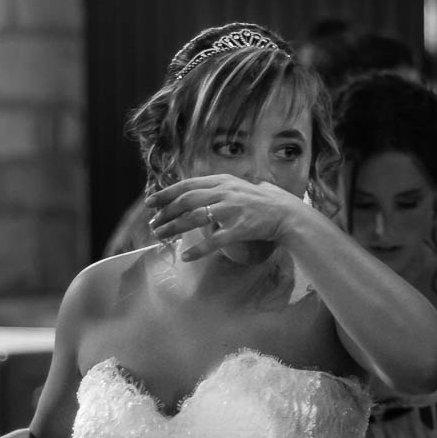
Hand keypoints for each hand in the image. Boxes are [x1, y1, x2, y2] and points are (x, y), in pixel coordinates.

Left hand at [145, 174, 305, 260]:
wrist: (286, 214)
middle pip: (186, 201)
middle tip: (153, 225)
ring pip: (195, 218)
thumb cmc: (261, 202)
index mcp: (222, 181)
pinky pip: (214, 240)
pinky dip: (198, 249)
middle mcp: (225, 192)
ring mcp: (232, 210)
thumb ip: (217, 188)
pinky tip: (186, 256)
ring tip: (162, 237)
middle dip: (165, 213)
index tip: (150, 203)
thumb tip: (193, 193)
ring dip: (175, 228)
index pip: (187, 185)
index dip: (166, 193)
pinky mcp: (240, 228)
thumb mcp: (238, 186)